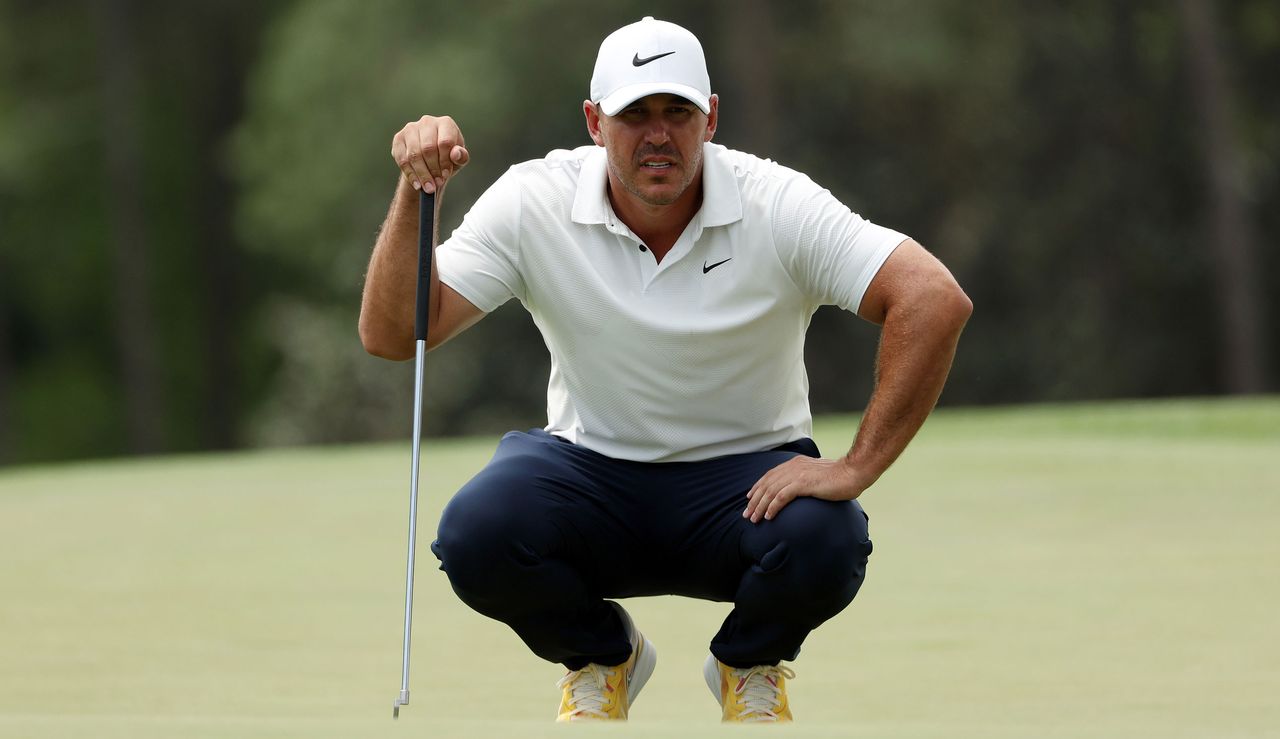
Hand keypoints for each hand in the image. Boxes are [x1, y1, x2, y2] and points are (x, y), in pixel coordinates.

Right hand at [392, 115, 469, 194]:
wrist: (429, 161)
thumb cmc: (447, 158)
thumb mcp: (458, 160)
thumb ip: (461, 157)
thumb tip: (456, 154)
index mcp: (446, 123)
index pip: (445, 142)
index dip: (445, 161)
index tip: (446, 175)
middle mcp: (427, 121)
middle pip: (428, 148)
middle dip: (433, 170)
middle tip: (436, 184)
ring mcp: (411, 128)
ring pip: (414, 154)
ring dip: (422, 174)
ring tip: (428, 188)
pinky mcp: (398, 138)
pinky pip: (402, 159)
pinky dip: (410, 174)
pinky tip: (417, 184)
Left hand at [743, 456, 866, 522]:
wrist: (853, 473)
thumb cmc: (839, 477)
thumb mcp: (817, 474)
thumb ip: (805, 479)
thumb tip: (798, 489)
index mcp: (795, 463)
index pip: (770, 475)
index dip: (757, 487)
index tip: (749, 498)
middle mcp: (793, 467)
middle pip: (766, 484)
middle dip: (754, 500)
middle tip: (747, 514)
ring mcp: (798, 474)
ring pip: (771, 491)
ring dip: (760, 506)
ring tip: (754, 518)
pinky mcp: (803, 484)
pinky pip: (782, 497)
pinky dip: (772, 507)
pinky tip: (769, 516)